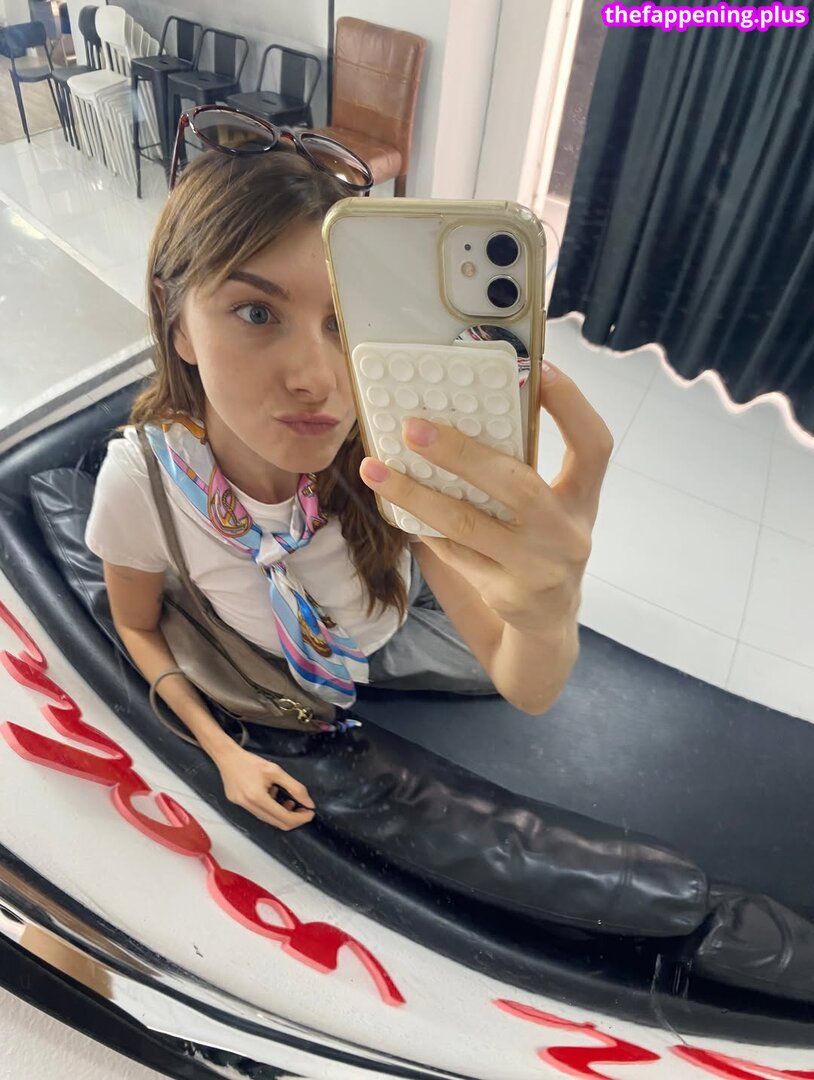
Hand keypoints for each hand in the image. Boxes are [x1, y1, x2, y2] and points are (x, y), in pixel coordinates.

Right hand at [216, 744, 315, 830]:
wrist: (228, 757)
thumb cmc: (252, 762)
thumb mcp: (276, 771)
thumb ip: (295, 787)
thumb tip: (309, 803)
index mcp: (258, 798)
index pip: (285, 818)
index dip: (301, 818)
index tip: (310, 812)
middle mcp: (249, 806)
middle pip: (278, 824)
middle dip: (294, 818)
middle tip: (303, 809)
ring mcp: (242, 807)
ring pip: (269, 820)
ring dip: (282, 814)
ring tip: (288, 800)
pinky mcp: (239, 805)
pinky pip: (259, 813)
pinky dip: (271, 809)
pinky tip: (272, 795)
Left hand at [358, 360, 612, 638]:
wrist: (549, 620)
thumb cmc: (541, 541)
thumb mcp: (552, 505)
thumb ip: (522, 465)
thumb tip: (461, 407)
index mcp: (584, 498)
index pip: (593, 445)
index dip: (572, 405)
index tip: (539, 368)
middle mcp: (567, 533)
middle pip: (518, 486)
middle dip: (462, 453)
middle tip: (412, 426)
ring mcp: (537, 568)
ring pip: (468, 524)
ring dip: (417, 494)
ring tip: (374, 467)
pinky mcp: (505, 593)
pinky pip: (452, 553)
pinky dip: (421, 524)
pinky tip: (393, 502)